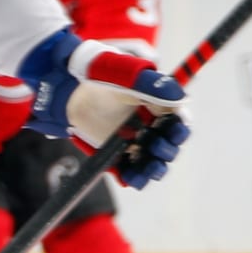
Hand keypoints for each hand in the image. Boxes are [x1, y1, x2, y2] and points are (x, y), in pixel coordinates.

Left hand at [28, 50, 189, 187]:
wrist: (71, 90)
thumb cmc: (101, 74)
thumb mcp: (127, 74)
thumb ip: (152, 85)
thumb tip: (180, 99)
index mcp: (159, 106)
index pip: (179, 122)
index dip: (180, 128)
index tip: (175, 130)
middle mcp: (151, 126)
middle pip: (170, 145)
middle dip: (167, 148)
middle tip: (155, 144)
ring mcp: (135, 143)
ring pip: (154, 162)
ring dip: (156, 168)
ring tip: (152, 167)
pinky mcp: (118, 156)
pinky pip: (131, 172)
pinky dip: (134, 178)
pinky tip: (131, 178)